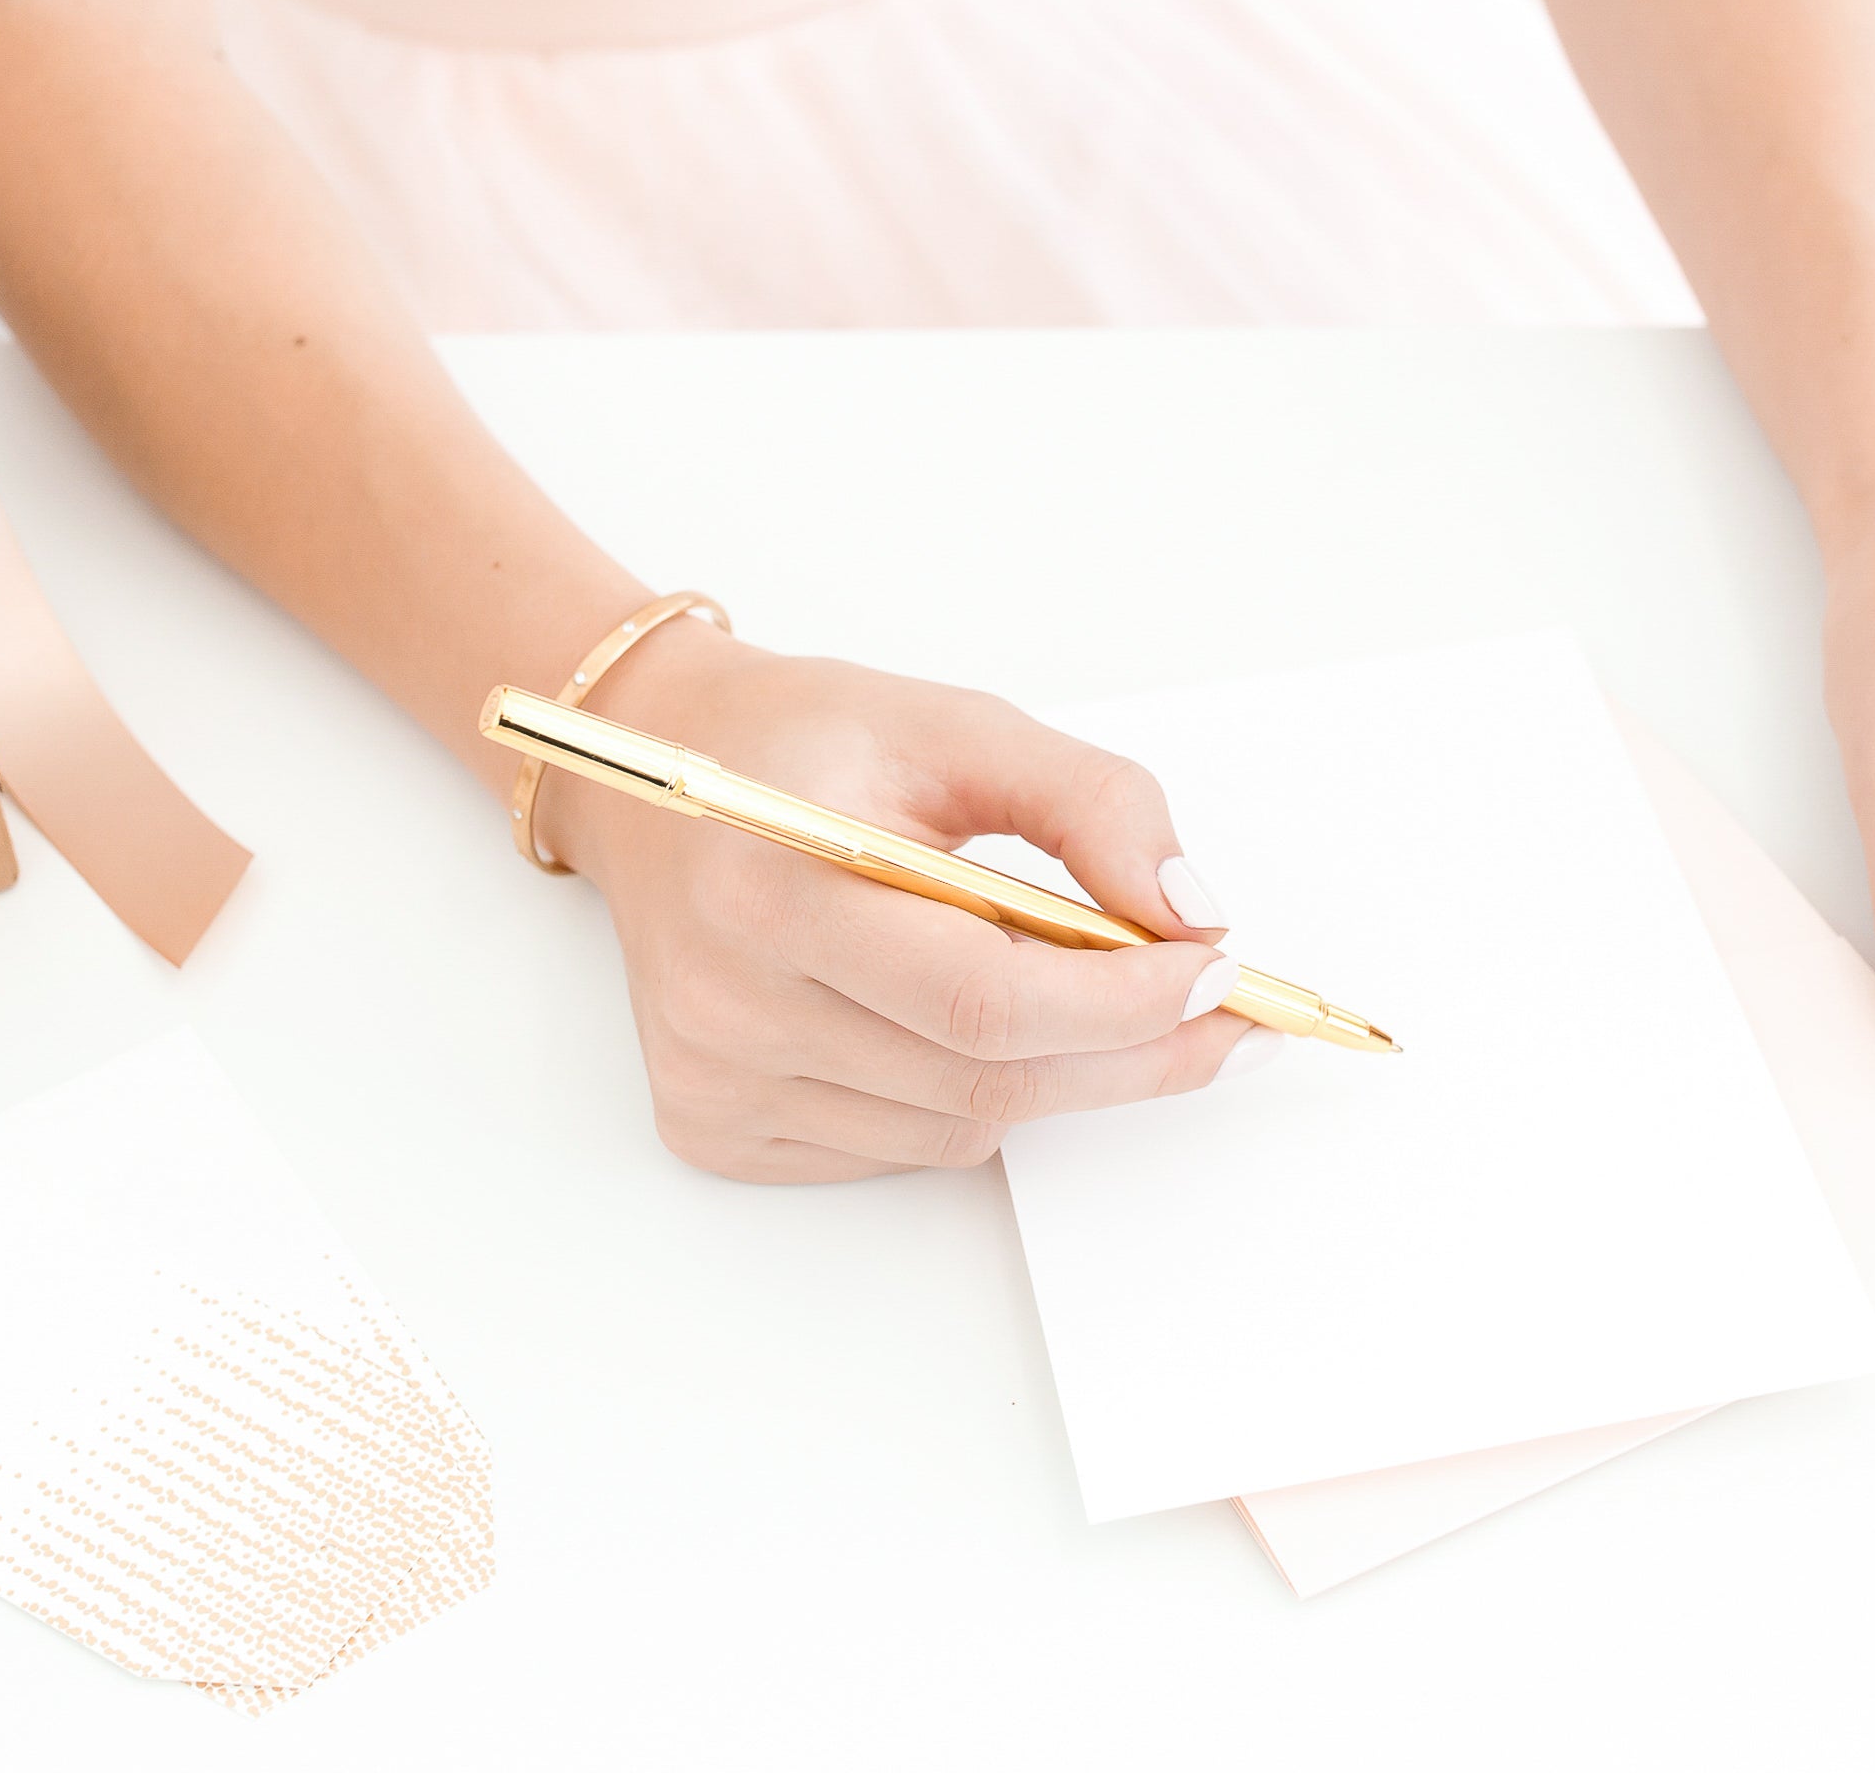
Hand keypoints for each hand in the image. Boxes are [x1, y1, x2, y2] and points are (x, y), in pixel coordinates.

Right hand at [534, 622, 1270, 1180]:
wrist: (655, 772)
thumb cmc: (807, 744)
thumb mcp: (960, 726)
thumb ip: (1093, 804)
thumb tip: (1193, 916)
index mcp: (771, 884)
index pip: (984, 999)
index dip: (1123, 1004)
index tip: (1219, 973)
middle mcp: (724, 1001)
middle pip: (984, 1079)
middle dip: (1129, 1054)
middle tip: (1218, 1016)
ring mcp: (711, 1078)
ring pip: (957, 1129)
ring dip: (1047, 1074)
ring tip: (1060, 990)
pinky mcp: (709, 1126)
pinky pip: (898, 1149)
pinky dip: (961, 1096)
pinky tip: (941, 1018)